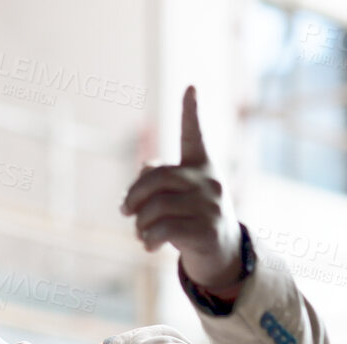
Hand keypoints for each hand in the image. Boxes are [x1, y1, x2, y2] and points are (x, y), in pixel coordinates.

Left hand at [120, 85, 243, 301]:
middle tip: (124, 211)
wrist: (222, 253)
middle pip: (158, 177)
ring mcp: (210, 205)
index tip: (190, 87)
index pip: (194, 136)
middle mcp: (208, 181)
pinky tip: (148, 246)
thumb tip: (143, 167)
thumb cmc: (193, 219)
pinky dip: (148, 239)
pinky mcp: (206, 229)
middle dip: (134, 195)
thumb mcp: (179, 197)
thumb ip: (160, 180)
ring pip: (157, 206)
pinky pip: (163, 228)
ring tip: (140, 234)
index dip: (191, 112)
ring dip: (140, 224)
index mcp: (201, 167)